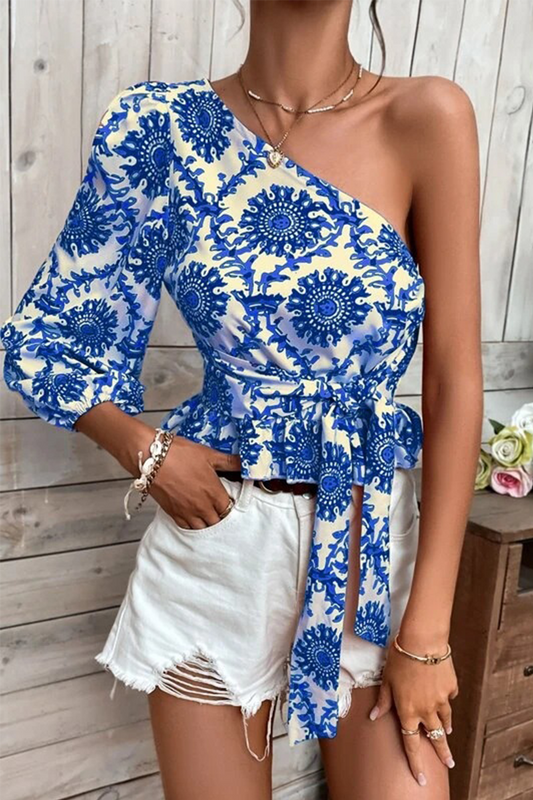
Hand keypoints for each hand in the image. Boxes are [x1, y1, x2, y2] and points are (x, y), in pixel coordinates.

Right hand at [148, 436, 241, 528]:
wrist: (151, 459)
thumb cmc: (178, 454)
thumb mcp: (209, 454)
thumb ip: (229, 461)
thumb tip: (244, 463)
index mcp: (214, 493)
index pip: (229, 509)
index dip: (230, 505)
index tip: (229, 499)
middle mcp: (202, 506)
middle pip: (218, 521)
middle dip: (220, 515)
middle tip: (218, 507)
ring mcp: (187, 512)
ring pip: (203, 528)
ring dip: (207, 522)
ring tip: (207, 513)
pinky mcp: (173, 514)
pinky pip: (187, 528)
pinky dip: (193, 525)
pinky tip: (194, 518)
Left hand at [369, 637, 458, 786]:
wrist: (423, 641)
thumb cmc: (400, 657)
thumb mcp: (387, 679)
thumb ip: (383, 701)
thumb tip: (373, 715)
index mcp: (408, 711)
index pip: (411, 744)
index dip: (416, 763)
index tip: (421, 778)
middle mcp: (426, 710)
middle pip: (436, 737)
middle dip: (443, 753)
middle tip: (449, 763)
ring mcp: (441, 700)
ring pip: (445, 719)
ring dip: (445, 727)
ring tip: (448, 732)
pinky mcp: (451, 687)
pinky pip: (449, 697)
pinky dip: (446, 698)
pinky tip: (444, 693)